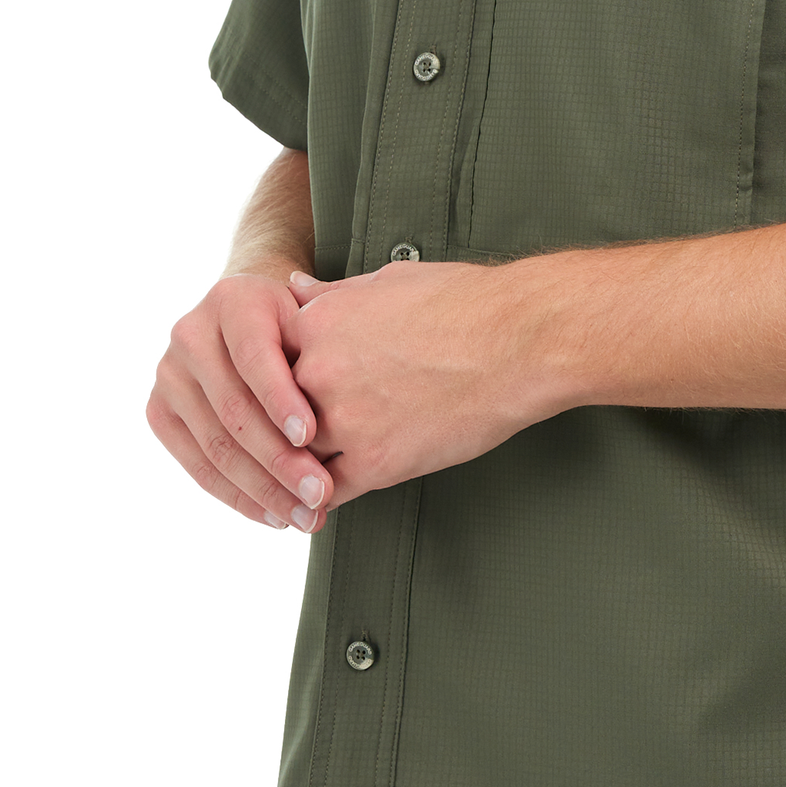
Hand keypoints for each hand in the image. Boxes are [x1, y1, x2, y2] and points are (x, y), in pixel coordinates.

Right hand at [145, 272, 334, 532]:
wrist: (251, 314)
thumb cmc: (300, 321)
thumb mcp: (316, 315)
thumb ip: (326, 339)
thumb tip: (350, 375)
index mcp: (232, 301)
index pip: (255, 357)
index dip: (280, 399)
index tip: (312, 436)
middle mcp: (190, 334)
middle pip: (234, 409)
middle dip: (279, 460)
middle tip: (321, 494)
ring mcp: (169, 375)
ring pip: (216, 446)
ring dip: (263, 490)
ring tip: (305, 516)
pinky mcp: (160, 412)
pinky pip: (199, 466)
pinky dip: (239, 497)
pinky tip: (274, 516)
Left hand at [282, 260, 559, 505]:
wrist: (520, 339)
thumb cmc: (466, 302)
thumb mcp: (387, 281)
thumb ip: (331, 293)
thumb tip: (296, 288)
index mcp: (316, 323)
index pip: (264, 364)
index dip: (273, 382)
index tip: (281, 396)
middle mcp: (318, 371)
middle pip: (272, 413)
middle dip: (281, 428)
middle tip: (283, 444)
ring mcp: (345, 419)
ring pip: (294, 457)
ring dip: (296, 469)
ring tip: (294, 482)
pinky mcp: (377, 462)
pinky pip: (328, 491)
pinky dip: (320, 500)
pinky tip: (319, 505)